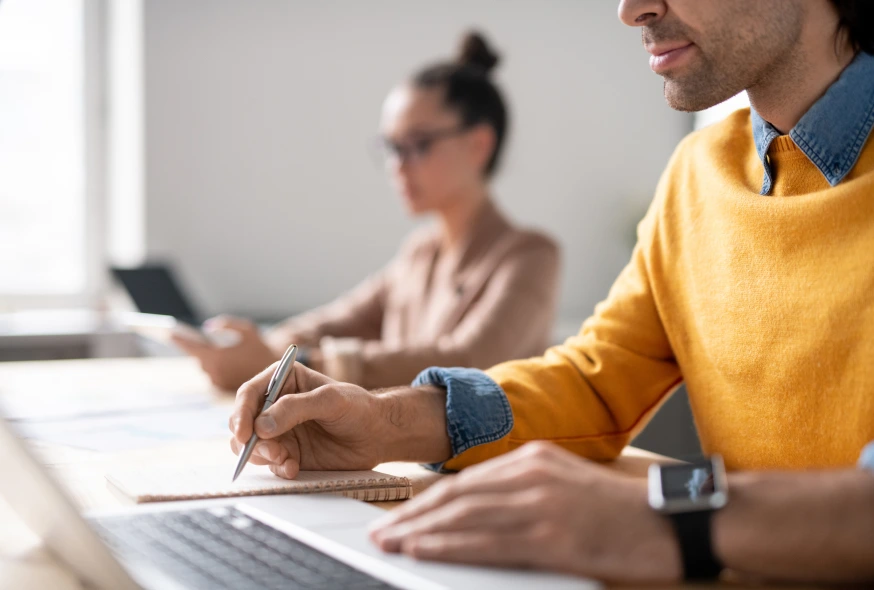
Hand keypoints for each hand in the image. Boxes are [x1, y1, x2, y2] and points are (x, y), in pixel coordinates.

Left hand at [172, 315, 277, 390]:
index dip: (179, 340)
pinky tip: (222, 359)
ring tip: (211, 349)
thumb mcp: (246, 329)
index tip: (169, 333)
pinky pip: (214, 374)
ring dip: (208, 358)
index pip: (191, 347)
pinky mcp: (223, 387)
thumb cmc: (261, 347)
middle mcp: (215, 371)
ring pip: (206, 367)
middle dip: (197, 349)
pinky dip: (216, 366)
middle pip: (199, 358)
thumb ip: (226, 324)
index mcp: (217, 356)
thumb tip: (208, 327)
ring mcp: (218, 381)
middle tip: (190, 338)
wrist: (279, 372)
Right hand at [229, 363, 394, 478]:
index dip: (240, 413)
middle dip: (250, 440)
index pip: (249, 394)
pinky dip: (277, 468)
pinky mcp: (287, 452)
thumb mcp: (330, 400)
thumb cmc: (358, 408)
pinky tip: (294, 468)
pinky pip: (269, 463)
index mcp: (283, 380)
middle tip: (272, 452)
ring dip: (263, 456)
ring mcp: (280, 430)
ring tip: (286, 460)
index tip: (243, 433)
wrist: (378, 435)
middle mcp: (276, 405)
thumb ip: (295, 408)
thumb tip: (260, 426)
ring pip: (251, 445)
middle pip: (242, 422)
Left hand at [370, 442, 681, 583]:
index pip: (466, 481)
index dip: (428, 500)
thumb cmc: (619, 507)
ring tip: (391, 543)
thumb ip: (523, 486)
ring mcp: (539, 504)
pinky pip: (488, 542)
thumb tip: (479, 508)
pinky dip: (450, 545)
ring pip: (464, 518)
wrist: (669, 518)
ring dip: (421, 532)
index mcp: (532, 458)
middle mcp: (530, 475)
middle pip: (456, 497)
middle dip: (413, 515)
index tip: (401, 514)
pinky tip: (424, 549)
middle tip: (382, 531)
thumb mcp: (566, 480)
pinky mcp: (551, 535)